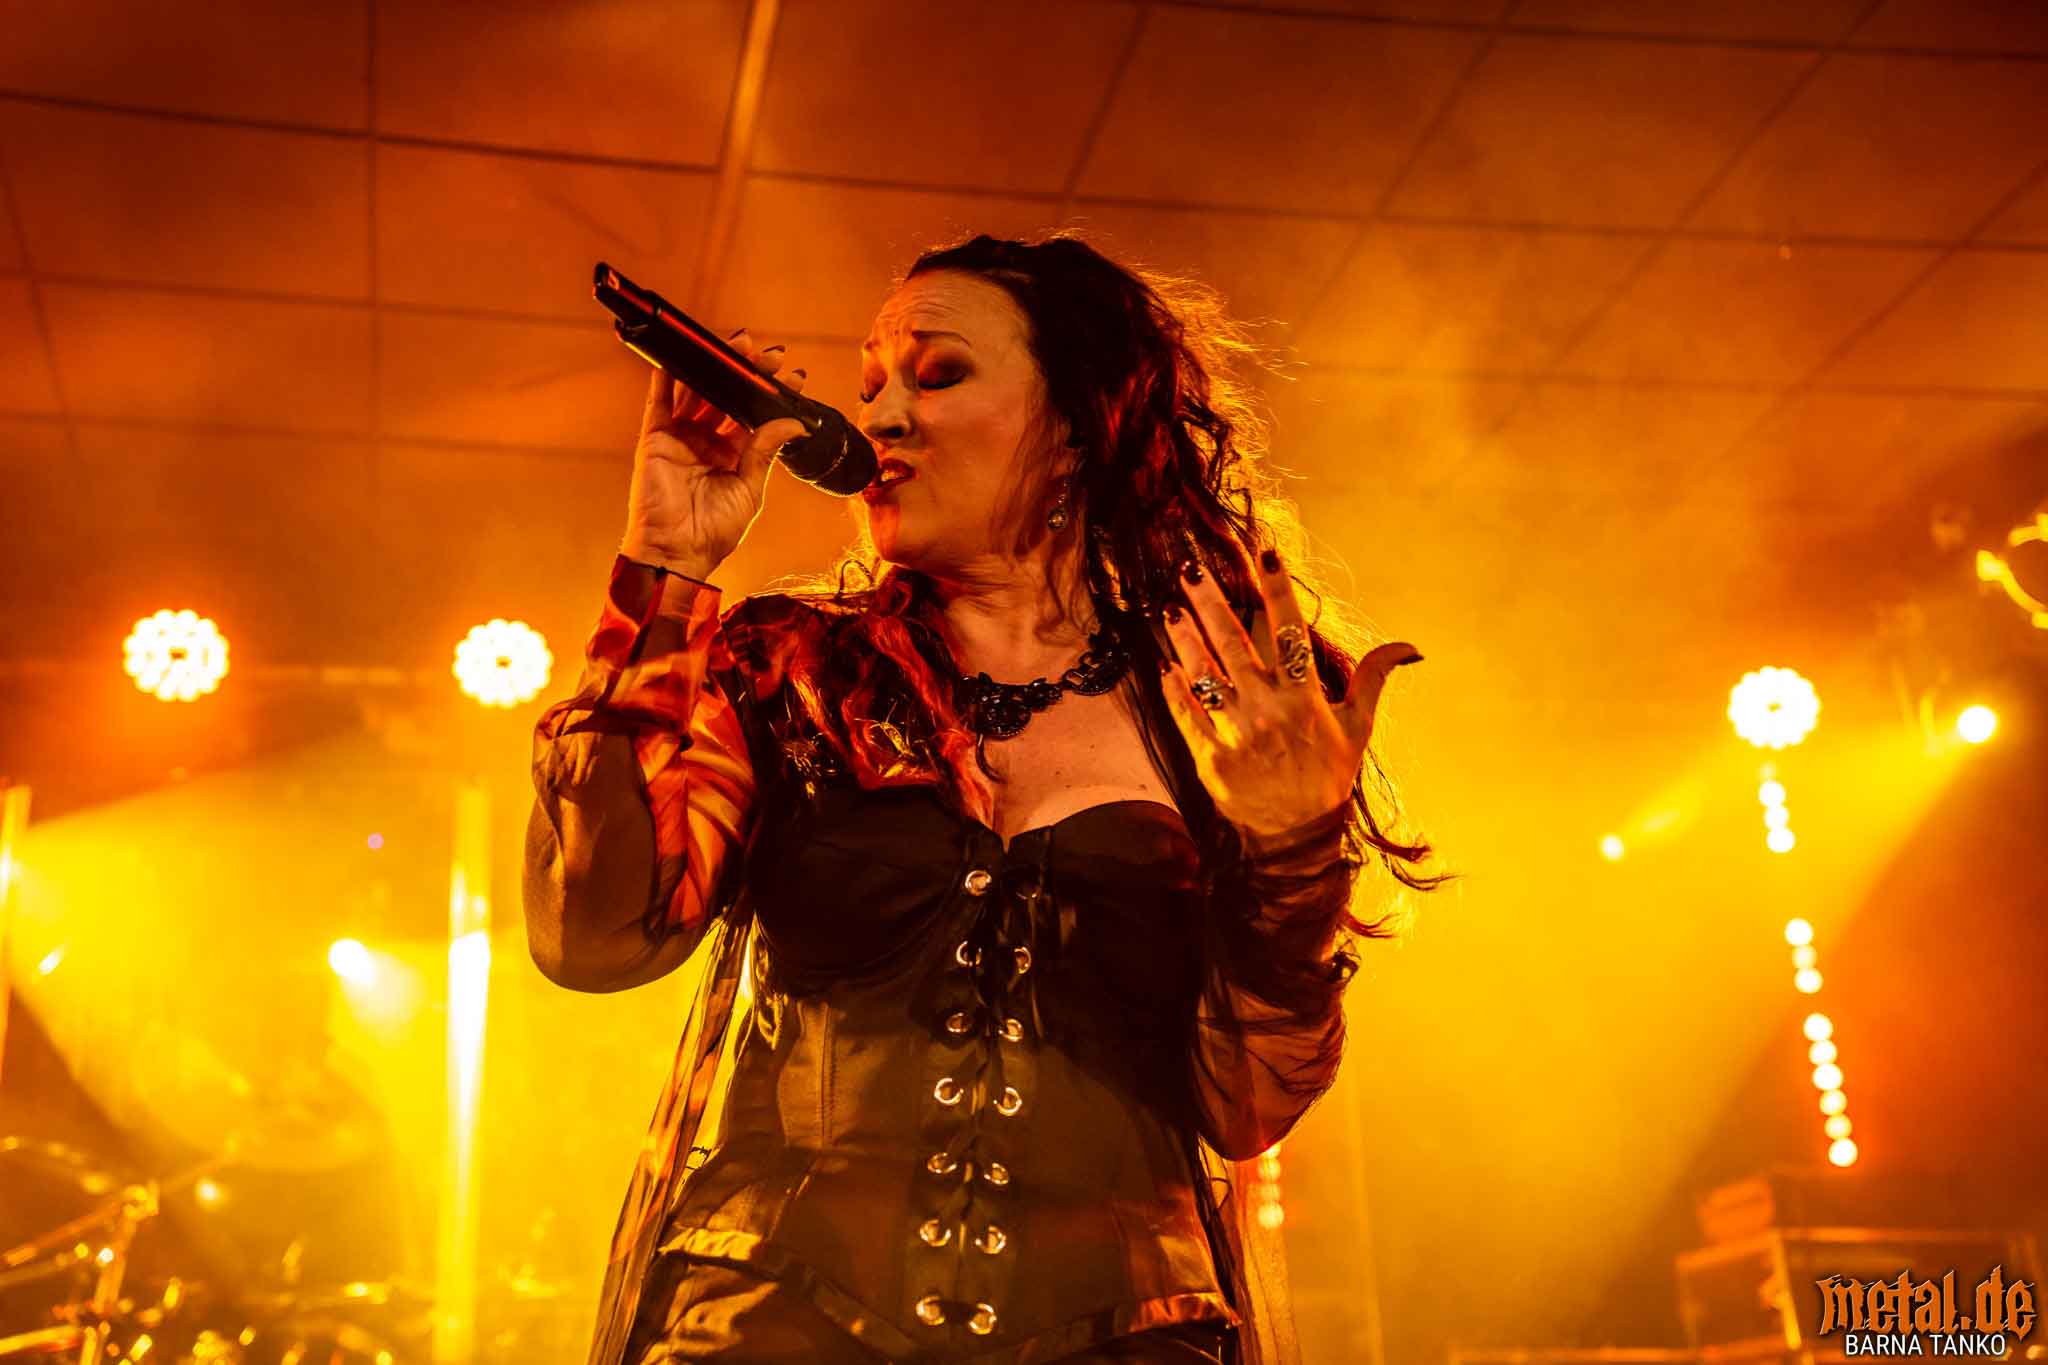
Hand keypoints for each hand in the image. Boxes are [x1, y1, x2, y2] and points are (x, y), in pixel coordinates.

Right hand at [620, 330, 809, 579]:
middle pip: (727, 397)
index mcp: (731, 455)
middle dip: (747, 374)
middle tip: (769, 355)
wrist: (676, 553)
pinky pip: (659, 400)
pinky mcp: (655, 438)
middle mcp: (705, 442)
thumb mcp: (749, 489)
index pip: (754, 416)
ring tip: (739, 346)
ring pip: (698, 391)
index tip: (793, 378)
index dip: (771, 396)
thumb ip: (764, 451)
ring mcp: (679, 437)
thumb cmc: (713, 532)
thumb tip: (793, 422)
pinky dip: (668, 376)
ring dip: (715, 367)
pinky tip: (683, 352)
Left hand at [1159, 551, 1420, 842]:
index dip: (1276, 589)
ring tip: (1169, 606)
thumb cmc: (1328, 775)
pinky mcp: (1210, 757)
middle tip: (1190, 568)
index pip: (1289, 631)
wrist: (1298, 835)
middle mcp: (1269, 710)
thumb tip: (1409, 647)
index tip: (1263, 552)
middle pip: (1234, 644)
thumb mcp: (1358, 727)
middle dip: (1211, 602)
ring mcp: (1236, 733)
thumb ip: (1375, 679)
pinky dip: (1175, 689)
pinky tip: (1164, 663)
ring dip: (1184, 638)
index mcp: (1305, 697)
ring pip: (1205, 674)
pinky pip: (1187, 715)